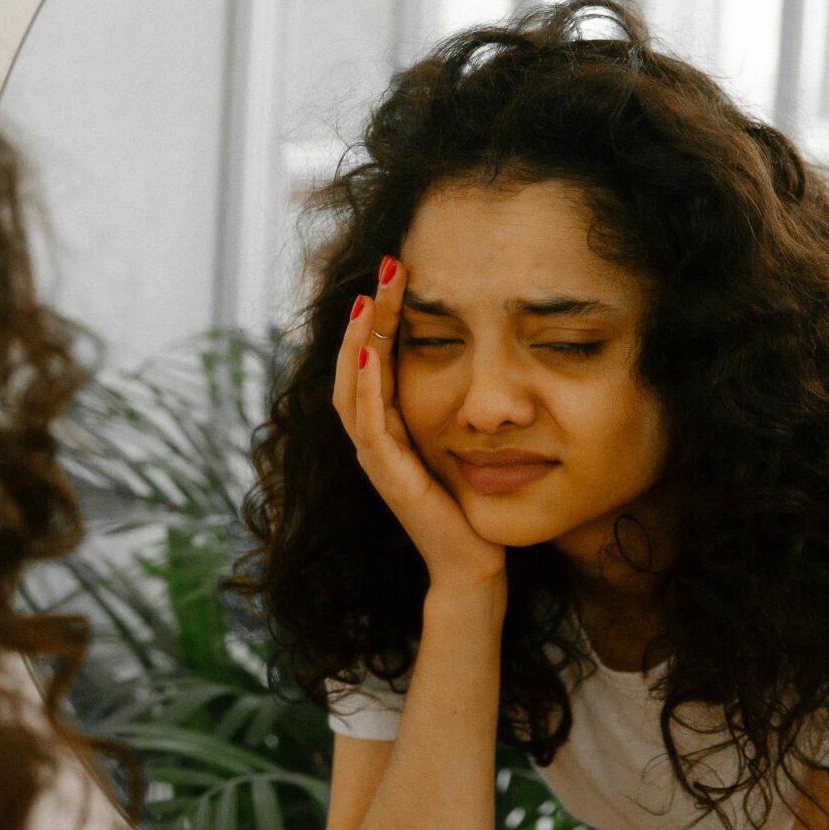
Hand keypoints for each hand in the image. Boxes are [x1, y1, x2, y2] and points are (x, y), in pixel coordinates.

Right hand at [332, 257, 505, 586]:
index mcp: (388, 425)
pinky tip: (371, 357)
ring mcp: (377, 458)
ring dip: (358, 341)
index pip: (373, 358)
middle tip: (386, 265)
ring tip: (367, 299)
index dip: (380, 314)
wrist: (472, 565)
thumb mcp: (459, 441)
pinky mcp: (389, 478)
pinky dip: (365, 389)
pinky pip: (370, 426)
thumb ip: (452, 404)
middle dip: (367, 313)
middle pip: (354, 363)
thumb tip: (476, 349)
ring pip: (352, 388)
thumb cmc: (470, 506)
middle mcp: (374, 438)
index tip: (399, 268)